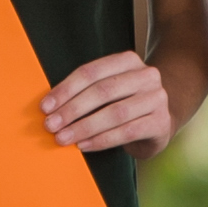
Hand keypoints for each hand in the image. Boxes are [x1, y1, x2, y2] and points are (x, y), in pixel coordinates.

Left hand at [41, 46, 177, 156]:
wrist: (161, 121)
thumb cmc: (125, 104)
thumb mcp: (110, 90)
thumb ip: (86, 91)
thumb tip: (50, 107)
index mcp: (128, 61)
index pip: (91, 72)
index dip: (66, 89)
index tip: (46, 106)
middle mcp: (146, 76)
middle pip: (102, 91)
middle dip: (72, 110)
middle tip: (50, 125)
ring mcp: (157, 99)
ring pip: (115, 113)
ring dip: (84, 127)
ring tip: (63, 138)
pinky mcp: (161, 123)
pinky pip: (126, 132)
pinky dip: (101, 140)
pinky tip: (83, 145)